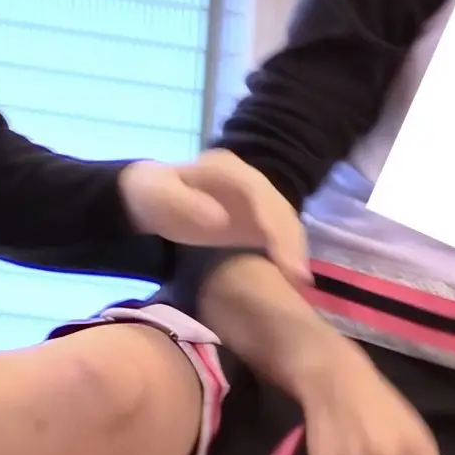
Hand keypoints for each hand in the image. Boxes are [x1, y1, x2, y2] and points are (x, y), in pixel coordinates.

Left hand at [118, 150, 310, 285]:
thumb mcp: (158, 196)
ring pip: (287, 225)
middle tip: (299, 278)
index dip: (273, 223)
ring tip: (301, 285)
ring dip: (296, 254)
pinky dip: (289, 259)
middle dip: (292, 243)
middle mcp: (251, 182)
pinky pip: (281, 238)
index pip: (258, 192)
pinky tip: (292, 283)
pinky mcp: (260, 223)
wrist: (153, 201)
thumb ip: (183, 204)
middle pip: (281, 209)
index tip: (281, 255)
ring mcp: (259, 202)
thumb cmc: (155, 197)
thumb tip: (221, 220)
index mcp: (226, 168)